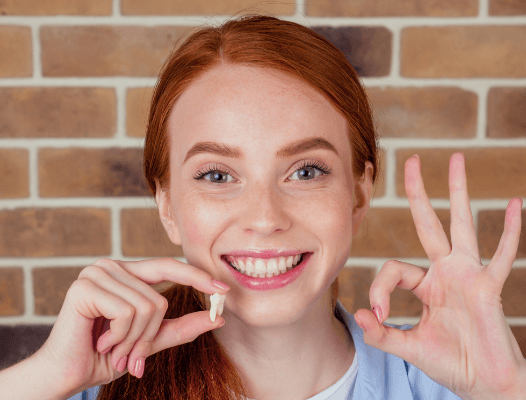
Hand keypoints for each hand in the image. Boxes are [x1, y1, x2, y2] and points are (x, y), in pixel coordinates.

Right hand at [33, 258, 228, 396]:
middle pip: (159, 298)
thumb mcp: (150, 340)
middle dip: (149, 335)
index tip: (224, 290)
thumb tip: (218, 318)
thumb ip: (181, 327)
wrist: (66, 374)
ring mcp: (97, 273)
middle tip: (132, 357)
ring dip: (133, 340)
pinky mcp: (85, 287)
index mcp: (127, 273)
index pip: (169, 266)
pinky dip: (120, 337)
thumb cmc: (105, 356)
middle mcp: (112, 266)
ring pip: (146, 306)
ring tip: (113, 350)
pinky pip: (127, 312)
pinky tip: (101, 342)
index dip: (197, 277)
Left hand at [354, 153, 525, 399]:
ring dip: (458, 193)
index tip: (378, 316)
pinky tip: (512, 203)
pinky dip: (508, 231)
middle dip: (418, 193)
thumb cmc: (450, 364)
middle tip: (411, 160)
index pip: (393, 269)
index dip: (380, 290)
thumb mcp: (409, 347)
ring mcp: (468, 275)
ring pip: (462, 225)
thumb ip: (382, 334)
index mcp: (425, 284)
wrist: (484, 385)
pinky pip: (502, 255)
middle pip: (429, 223)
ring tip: (457, 158)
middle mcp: (445, 272)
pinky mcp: (489, 288)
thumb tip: (358, 315)